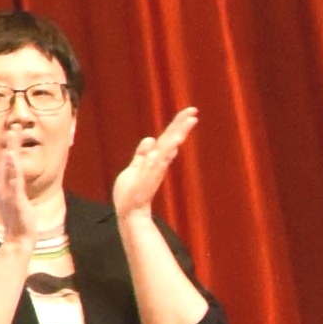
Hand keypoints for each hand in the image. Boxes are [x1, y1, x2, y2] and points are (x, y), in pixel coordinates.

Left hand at [106, 108, 198, 229]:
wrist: (129, 211)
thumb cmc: (131, 190)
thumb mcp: (135, 166)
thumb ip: (142, 154)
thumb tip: (150, 138)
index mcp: (155, 159)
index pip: (168, 138)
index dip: (178, 125)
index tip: (191, 112)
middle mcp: (157, 164)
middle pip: (170, 142)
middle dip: (180, 128)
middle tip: (193, 113)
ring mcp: (153, 173)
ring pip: (165, 154)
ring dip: (172, 142)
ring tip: (181, 130)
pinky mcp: (146, 183)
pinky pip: (152, 170)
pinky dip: (156, 161)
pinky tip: (160, 152)